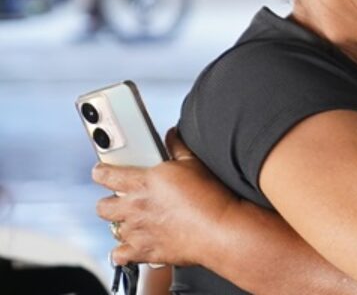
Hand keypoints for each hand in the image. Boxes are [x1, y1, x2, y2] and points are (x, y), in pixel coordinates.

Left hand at [93, 128, 235, 265]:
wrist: (220, 229)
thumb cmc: (210, 196)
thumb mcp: (194, 164)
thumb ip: (177, 148)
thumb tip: (171, 136)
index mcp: (143, 182)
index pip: (105, 175)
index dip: (101, 172)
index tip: (102, 172)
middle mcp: (134, 207)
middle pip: (103, 206)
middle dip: (110, 203)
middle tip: (124, 201)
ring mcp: (137, 231)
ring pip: (113, 230)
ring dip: (123, 226)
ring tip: (138, 223)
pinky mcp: (145, 251)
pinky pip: (120, 255)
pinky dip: (124, 253)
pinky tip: (134, 247)